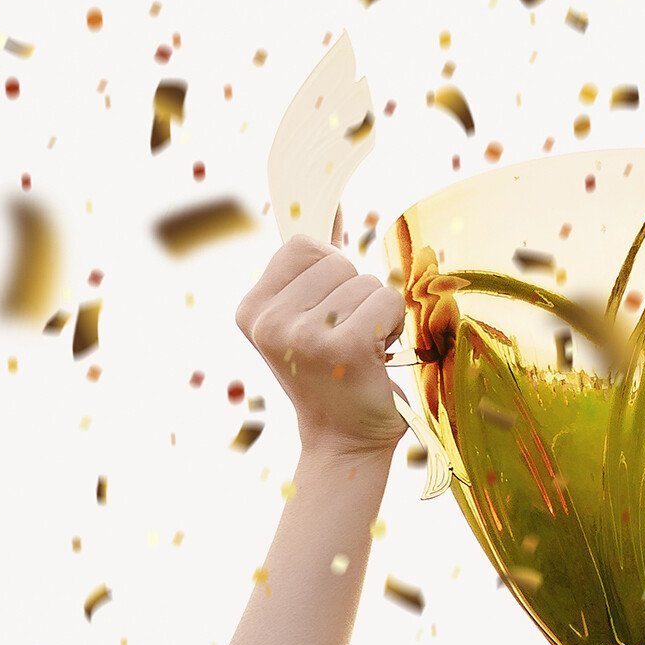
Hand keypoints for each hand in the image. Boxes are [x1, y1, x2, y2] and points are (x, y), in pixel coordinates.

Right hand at [237, 235, 406, 460]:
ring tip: (357, 352)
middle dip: (353, 294)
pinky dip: (392, 327)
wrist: (342, 440)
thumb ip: (311, 266)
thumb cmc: (329, 373)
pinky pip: (386, 302)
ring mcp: (303, 336)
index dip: (327, 273)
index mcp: (251, 310)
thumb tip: (334, 205)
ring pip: (365, 282)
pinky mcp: (342, 347)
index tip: (322, 316)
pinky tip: (374, 358)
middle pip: (337, 260)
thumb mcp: (305, 315)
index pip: (303, 245)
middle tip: (342, 340)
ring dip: (374, 313)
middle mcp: (269, 323)